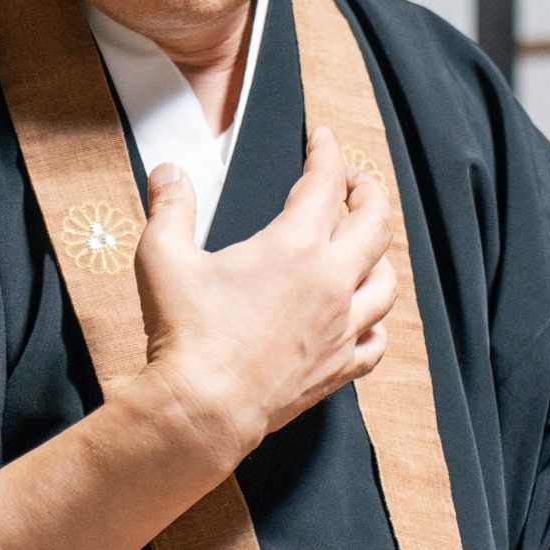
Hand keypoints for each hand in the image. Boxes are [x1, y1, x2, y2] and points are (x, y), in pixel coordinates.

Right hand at [123, 126, 395, 467]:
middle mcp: (331, 284)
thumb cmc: (183, 334)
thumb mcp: (162, 258)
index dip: (327, 153)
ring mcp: (342, 329)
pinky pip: (377, 340)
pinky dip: (376, 321)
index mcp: (294, 248)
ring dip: (379, 255)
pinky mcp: (339, 368)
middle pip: (376, 224)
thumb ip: (169, 208)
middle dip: (369, 193)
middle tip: (354, 182)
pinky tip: (363, 317)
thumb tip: (168, 172)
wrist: (201, 410)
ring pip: (387, 282)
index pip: (325, 183)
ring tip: (363, 245)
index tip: (323, 139)